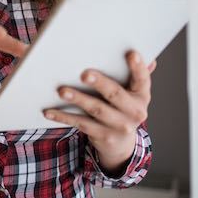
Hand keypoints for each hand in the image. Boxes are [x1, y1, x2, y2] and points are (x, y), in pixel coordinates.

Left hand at [43, 50, 156, 174]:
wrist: (121, 145)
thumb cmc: (122, 108)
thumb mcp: (131, 93)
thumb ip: (134, 75)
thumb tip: (147, 57)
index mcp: (142, 96)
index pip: (142, 79)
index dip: (138, 67)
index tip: (131, 53)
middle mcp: (135, 112)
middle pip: (115, 94)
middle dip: (100, 83)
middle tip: (84, 74)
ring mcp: (120, 126)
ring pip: (96, 110)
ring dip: (78, 99)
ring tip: (61, 91)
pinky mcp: (103, 136)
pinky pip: (81, 124)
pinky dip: (64, 117)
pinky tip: (49, 111)